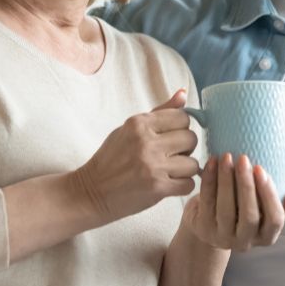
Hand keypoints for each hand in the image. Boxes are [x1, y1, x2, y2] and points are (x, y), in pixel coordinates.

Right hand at [72, 89, 200, 221]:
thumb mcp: (129, 129)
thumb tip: (183, 93)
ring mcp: (152, 166)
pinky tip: (169, 184)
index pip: (183, 117)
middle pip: (191, 138)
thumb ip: (159, 112)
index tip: (171, 138)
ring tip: (169, 171)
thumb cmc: (110, 159)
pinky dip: (182, 186)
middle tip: (171, 156)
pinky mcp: (157, 188)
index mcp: (138, 123)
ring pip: (193, 163)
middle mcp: (146, 142)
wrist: (91, 192)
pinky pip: (189, 184)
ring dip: (185, 170)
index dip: (181, 129)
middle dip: (186, 148)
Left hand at [181, 153, 284, 251]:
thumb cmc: (245, 209)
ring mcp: (223, 238)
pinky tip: (211, 161)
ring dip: (226, 180)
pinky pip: (207, 202)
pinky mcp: (203, 228)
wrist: (210, 221)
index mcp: (267, 237)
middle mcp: (245, 242)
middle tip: (243, 159)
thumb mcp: (267, 208)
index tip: (262, 169)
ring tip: (227, 157)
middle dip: (246, 185)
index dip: (270, 195)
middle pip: (250, 216)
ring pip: (226, 209)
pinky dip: (209, 180)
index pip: (275, 220)